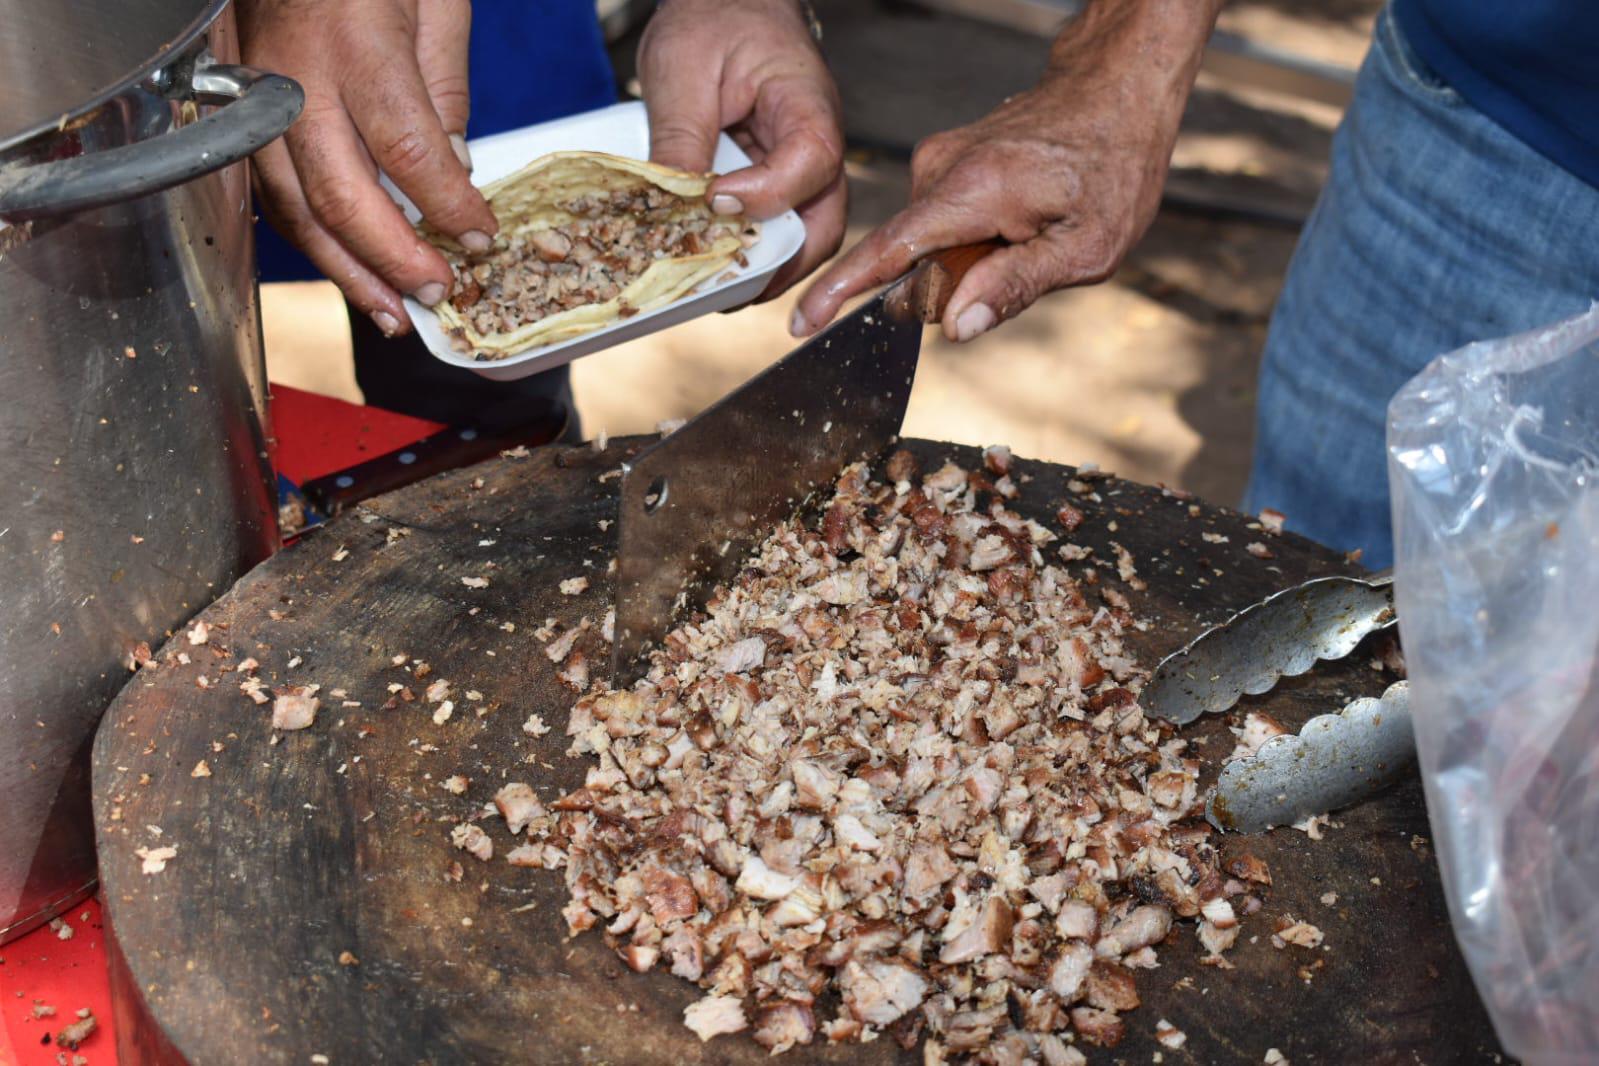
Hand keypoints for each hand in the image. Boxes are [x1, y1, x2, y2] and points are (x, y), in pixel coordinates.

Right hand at [239, 0, 495, 335]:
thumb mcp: (436, 1)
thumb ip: (445, 87)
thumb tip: (455, 170)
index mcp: (355, 43)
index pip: (406, 150)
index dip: (446, 207)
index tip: (479, 237)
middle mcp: (295, 77)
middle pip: (340, 195)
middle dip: (392, 257)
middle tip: (435, 292)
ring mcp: (257, 96)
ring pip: (294, 207)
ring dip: (345, 269)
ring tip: (389, 310)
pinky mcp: (241, 111)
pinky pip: (273, 192)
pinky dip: (312, 239)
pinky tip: (347, 268)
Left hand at [639, 0, 845, 299]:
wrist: (724, 4)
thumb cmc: (711, 20)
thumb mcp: (681, 68)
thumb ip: (681, 136)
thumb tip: (674, 205)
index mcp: (806, 103)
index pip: (810, 161)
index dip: (767, 193)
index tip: (716, 201)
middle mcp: (817, 143)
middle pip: (825, 220)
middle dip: (784, 263)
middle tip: (732, 289)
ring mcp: (803, 166)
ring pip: (808, 234)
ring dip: (771, 268)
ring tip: (723, 291)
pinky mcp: (780, 180)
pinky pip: (781, 224)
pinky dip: (756, 251)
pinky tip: (719, 266)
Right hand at [793, 0, 1220, 341]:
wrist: (1118, 90)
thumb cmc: (1113, 165)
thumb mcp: (1087, 247)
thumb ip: (1016, 286)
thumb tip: (957, 326)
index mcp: (971, 191)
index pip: (887, 251)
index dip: (843, 291)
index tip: (803, 323)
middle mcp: (941, 170)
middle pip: (914, 260)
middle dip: (955, 282)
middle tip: (1027, 258)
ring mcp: (939, 161)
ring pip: (931, 245)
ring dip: (972, 258)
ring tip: (1032, 232)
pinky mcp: (945, 161)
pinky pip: (942, 223)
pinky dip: (973, 236)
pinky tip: (1019, 218)